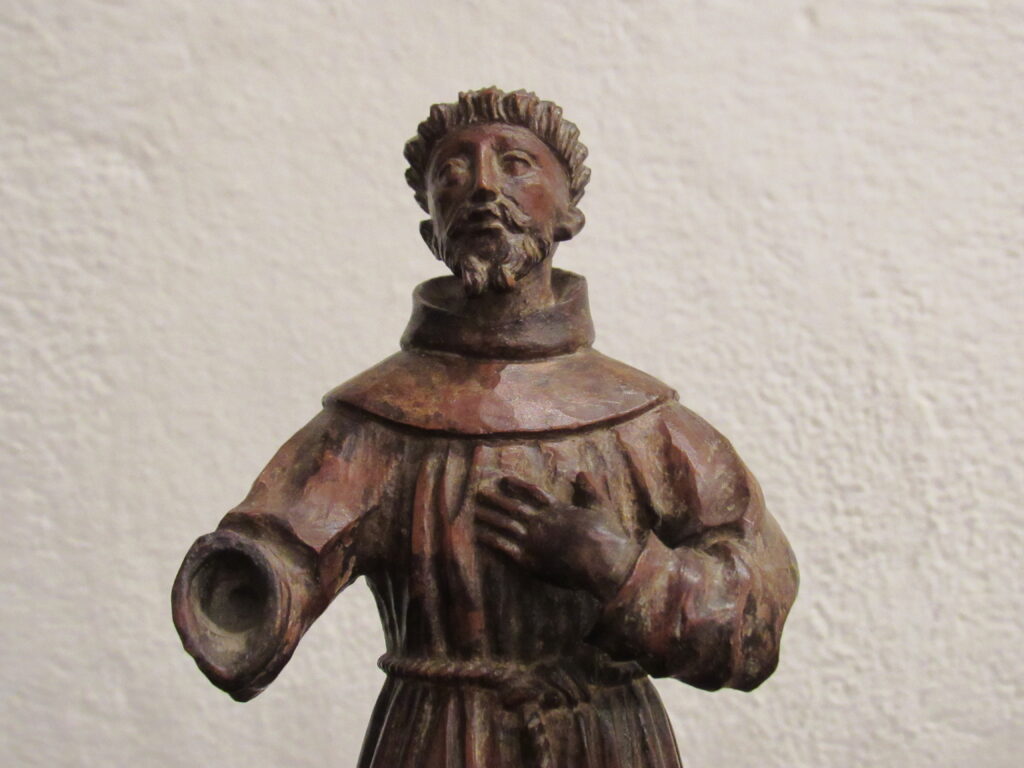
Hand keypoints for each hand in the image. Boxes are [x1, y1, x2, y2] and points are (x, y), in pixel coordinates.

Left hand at [475, 472, 643, 600]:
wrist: (602, 560)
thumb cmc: (606, 536)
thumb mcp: (601, 506)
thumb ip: (590, 490)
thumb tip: (582, 473)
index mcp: (557, 509)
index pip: (532, 493)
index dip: (517, 485)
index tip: (504, 480)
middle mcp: (541, 521)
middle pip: (513, 507)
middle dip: (495, 500)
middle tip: (478, 494)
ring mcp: (533, 539)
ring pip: (504, 524)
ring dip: (488, 517)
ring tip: (474, 512)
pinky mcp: (528, 559)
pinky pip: (504, 546)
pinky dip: (490, 540)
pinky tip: (479, 536)